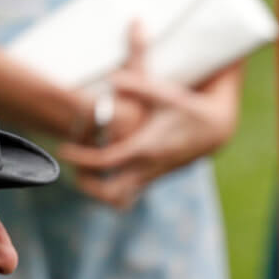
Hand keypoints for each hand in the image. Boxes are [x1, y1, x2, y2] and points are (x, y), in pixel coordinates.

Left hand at [56, 67, 237, 209]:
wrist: (215, 130)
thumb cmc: (188, 108)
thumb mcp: (166, 93)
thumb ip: (138, 84)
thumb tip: (113, 78)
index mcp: (146, 147)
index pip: (106, 161)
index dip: (81, 157)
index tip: (63, 149)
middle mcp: (147, 167)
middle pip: (110, 192)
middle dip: (87, 186)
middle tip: (74, 168)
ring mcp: (152, 176)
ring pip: (120, 200)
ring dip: (99, 192)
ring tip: (85, 174)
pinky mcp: (155, 178)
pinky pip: (129, 195)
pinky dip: (113, 189)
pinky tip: (104, 172)